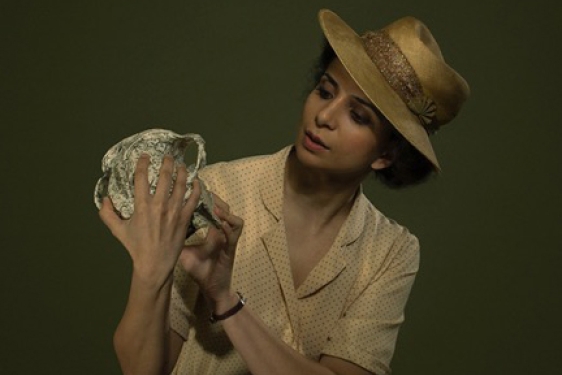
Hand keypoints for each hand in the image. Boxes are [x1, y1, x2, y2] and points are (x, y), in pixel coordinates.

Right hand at [99, 154, 201, 285]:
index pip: (141, 178)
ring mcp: (174, 211)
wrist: (154, 264)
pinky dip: (196, 188)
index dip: (143, 163)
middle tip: (168, 156)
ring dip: (182, 172)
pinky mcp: (185, 218)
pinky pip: (193, 199)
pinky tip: (196, 181)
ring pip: (181, 185)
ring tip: (182, 165)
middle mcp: (159, 206)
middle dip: (166, 163)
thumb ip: (107, 214)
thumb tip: (104, 199)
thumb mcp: (118, 231)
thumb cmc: (136, 247)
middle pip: (165, 176)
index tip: (145, 156)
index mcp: (142, 206)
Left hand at [178, 194, 243, 308]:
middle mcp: (222, 232)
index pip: (210, 209)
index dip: (204, 198)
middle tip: (203, 191)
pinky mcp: (232, 248)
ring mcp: (228, 239)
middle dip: (215, 199)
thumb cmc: (199, 269)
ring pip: (232, 217)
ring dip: (224, 210)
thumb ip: (175, 238)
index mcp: (212, 230)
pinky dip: (229, 224)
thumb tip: (155, 229)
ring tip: (214, 205)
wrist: (211, 288)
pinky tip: (220, 221)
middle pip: (223, 208)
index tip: (193, 189)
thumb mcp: (184, 251)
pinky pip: (234, 232)